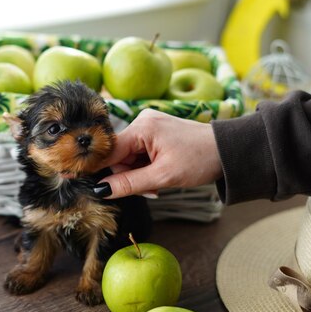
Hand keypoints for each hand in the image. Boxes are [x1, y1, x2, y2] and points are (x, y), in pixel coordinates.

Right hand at [94, 109, 222, 198]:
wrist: (227, 150)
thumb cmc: (200, 160)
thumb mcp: (164, 176)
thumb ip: (130, 183)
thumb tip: (102, 190)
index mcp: (142, 127)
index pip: (109, 150)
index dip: (99, 169)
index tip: (84, 182)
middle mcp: (142, 121)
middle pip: (118, 154)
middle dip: (129, 176)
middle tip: (151, 190)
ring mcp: (149, 125)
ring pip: (129, 156)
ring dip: (139, 174)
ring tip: (159, 185)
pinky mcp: (156, 132)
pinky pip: (139, 153)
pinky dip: (146, 168)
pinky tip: (159, 175)